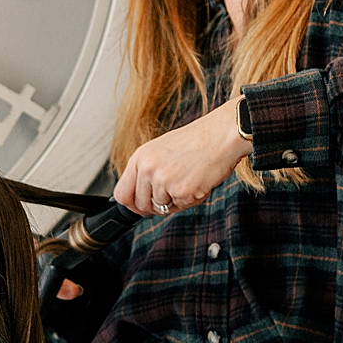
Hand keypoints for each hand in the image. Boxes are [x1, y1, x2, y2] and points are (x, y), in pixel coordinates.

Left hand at [113, 101, 246, 217]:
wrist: (222, 135)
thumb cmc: (196, 141)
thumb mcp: (160, 150)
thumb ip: (146, 171)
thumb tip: (138, 196)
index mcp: (140, 157)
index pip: (121, 193)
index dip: (130, 204)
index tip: (139, 206)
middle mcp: (148, 169)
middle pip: (140, 205)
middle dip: (155, 205)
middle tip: (172, 194)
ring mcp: (163, 181)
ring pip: (161, 208)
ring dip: (175, 201)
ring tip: (188, 180)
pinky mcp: (181, 191)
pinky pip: (180, 207)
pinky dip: (190, 199)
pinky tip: (198, 182)